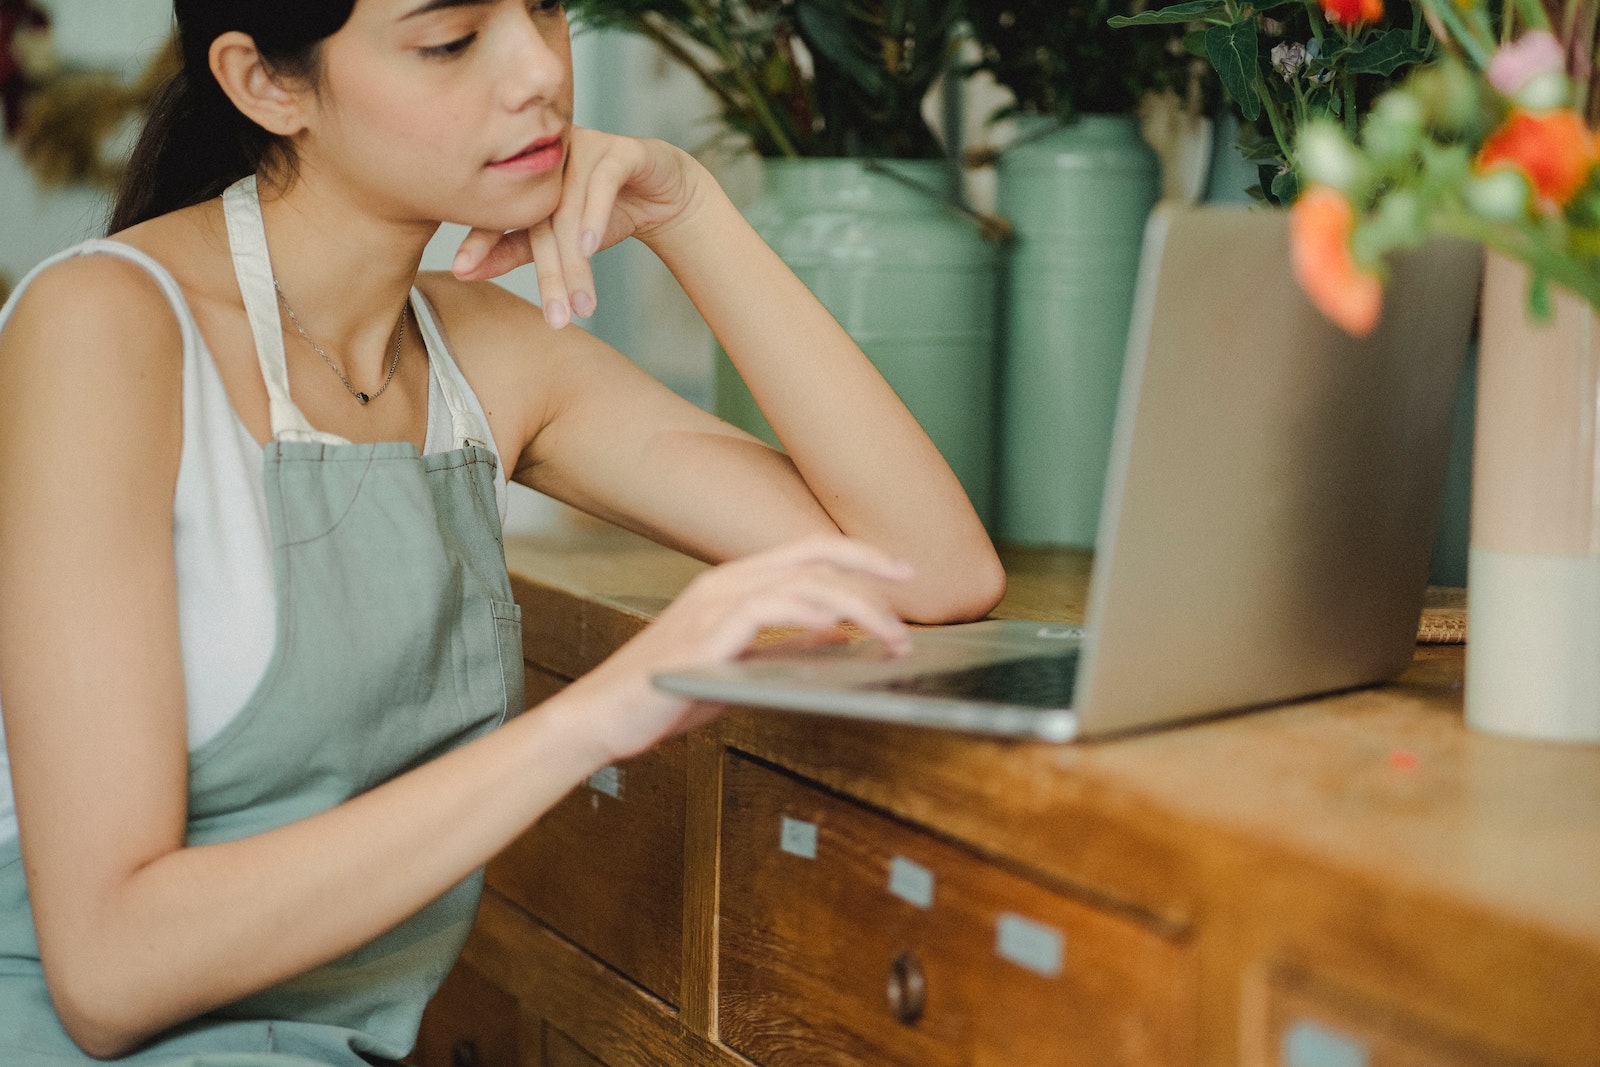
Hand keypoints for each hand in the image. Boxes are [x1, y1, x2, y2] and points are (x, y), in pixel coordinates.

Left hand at [450, 127, 701, 328]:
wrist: (663, 194)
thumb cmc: (603, 214)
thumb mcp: (557, 239)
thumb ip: (512, 250)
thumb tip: (461, 272)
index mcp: (526, 174)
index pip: (501, 211)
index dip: (482, 240)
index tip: (461, 270)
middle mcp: (550, 156)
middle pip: (541, 220)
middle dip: (551, 276)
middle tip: (556, 320)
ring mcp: (584, 147)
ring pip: (571, 211)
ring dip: (577, 263)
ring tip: (581, 305)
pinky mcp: (621, 150)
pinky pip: (603, 183)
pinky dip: (594, 216)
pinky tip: (588, 248)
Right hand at [568, 535, 914, 762]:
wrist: (604, 718)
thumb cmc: (666, 693)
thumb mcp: (742, 666)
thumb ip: (788, 647)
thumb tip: (844, 636)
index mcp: (732, 585)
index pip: (807, 552)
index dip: (858, 554)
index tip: (900, 568)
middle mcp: (723, 584)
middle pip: (811, 554)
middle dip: (868, 565)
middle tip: (911, 585)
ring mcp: (711, 606)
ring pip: (799, 582)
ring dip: (854, 604)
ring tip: (890, 632)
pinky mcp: (702, 637)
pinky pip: (763, 610)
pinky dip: (804, 612)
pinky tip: (835, 625)